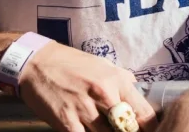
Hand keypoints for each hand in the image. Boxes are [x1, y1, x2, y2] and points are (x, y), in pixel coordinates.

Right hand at [18, 41, 156, 131]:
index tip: (150, 130)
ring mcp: (84, 110)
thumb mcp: (103, 65)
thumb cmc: (72, 63)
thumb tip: (138, 91)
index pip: (142, 111)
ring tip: (108, 130)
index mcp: (115, 80)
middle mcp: (103, 95)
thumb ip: (122, 80)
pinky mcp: (66, 122)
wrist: (38, 64)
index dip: (149, 125)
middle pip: (126, 127)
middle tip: (126, 131)